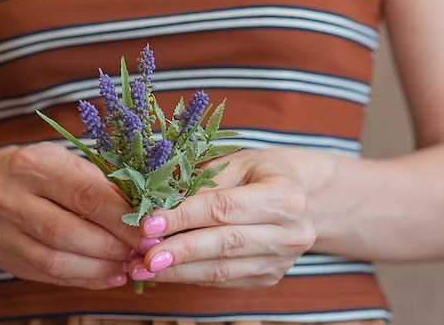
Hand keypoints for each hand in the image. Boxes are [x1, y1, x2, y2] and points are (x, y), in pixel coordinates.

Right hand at [0, 142, 139, 289]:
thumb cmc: (41, 170)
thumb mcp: (67, 162)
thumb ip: (101, 185)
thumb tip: (145, 215)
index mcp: (33, 164)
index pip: (84, 195)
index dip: (121, 217)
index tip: (150, 230)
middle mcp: (9, 197)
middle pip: (67, 232)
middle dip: (112, 246)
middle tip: (143, 251)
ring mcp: (1, 231)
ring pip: (55, 261)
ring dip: (99, 268)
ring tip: (129, 266)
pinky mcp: (3, 257)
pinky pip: (48, 276)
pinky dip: (83, 279)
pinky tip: (108, 276)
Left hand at [130, 149, 329, 287]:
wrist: (301, 197)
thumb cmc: (260, 172)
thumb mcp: (236, 162)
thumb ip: (202, 184)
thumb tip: (158, 206)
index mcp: (284, 195)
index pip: (224, 209)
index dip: (184, 217)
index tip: (148, 225)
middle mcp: (291, 232)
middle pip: (225, 244)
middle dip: (179, 251)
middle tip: (142, 256)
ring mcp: (283, 260)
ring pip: (223, 270)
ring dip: (179, 271)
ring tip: (143, 269)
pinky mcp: (269, 277)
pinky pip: (225, 281)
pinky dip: (190, 277)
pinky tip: (164, 272)